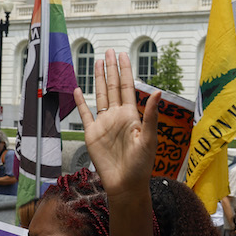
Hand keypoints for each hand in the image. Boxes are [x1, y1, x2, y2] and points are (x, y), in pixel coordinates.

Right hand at [73, 50, 157, 197]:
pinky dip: (80, 102)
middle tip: (109, 51)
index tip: (123, 55)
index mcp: (131, 115)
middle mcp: (117, 116)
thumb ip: (151, 115)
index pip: (127, 87)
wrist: (125, 184)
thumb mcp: (149, 138)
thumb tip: (158, 91)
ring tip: (97, 63)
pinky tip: (78, 90)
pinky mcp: (92, 134)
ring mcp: (104, 124)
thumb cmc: (141, 165)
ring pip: (100, 96)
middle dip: (111, 69)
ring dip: (98, 80)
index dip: (125, 70)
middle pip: (113, 87)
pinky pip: (85, 114)